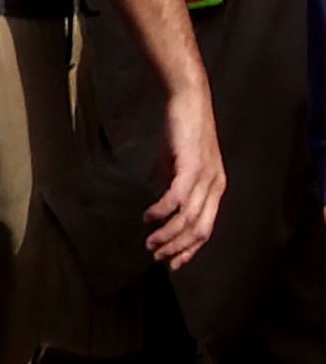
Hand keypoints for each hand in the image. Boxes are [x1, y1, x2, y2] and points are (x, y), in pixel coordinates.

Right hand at [144, 73, 224, 268]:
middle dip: (178, 248)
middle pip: (200, 230)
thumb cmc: (182, 131)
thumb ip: (176, 184)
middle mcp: (214, 187)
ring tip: (150, 243)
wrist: (188, 101)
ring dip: (168, 235)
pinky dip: (161, 211)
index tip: (172, 261)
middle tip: (157, 256)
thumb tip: (166, 203)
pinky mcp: (191, 166)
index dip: (190, 249)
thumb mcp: (179, 164)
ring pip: (189, 218)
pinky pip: (177, 198)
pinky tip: (148, 217)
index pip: (206, 229)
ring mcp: (205, 177)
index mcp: (214, 189)